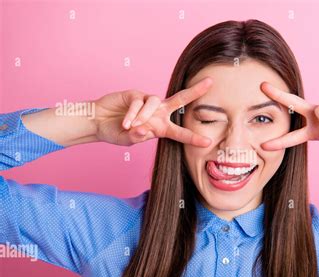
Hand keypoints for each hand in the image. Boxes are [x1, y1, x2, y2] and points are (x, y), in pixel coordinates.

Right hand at [93, 77, 212, 146]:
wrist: (98, 122)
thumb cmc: (116, 132)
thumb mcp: (129, 140)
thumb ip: (138, 137)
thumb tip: (145, 131)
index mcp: (161, 127)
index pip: (180, 132)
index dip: (193, 138)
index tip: (208, 142)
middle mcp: (158, 112)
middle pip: (180, 99)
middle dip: (195, 91)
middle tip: (210, 82)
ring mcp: (147, 102)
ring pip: (154, 102)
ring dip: (144, 115)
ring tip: (131, 126)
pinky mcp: (135, 94)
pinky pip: (138, 102)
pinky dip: (132, 113)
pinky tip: (125, 122)